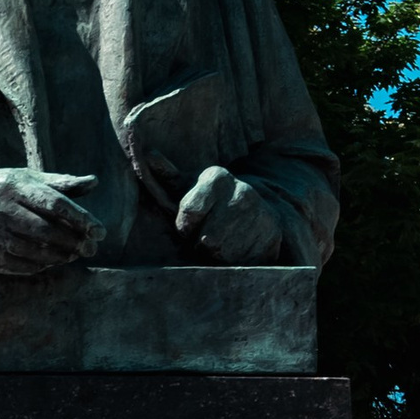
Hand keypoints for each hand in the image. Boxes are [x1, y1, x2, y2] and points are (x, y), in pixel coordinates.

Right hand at [0, 170, 101, 275]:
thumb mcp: (22, 179)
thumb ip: (58, 183)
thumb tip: (93, 182)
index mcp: (12, 185)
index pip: (54, 203)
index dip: (80, 218)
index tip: (99, 231)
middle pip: (47, 230)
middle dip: (74, 241)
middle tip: (91, 249)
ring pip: (35, 251)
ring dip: (60, 256)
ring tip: (74, 255)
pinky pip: (21, 265)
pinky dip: (41, 265)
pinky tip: (52, 262)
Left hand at [174, 164, 288, 264]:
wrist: (261, 210)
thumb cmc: (213, 203)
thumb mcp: (190, 186)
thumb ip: (168, 177)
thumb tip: (147, 156)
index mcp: (217, 177)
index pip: (188, 212)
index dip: (185, 225)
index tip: (191, 223)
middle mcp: (242, 192)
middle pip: (205, 239)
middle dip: (200, 243)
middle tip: (209, 233)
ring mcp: (260, 215)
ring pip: (221, 252)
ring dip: (216, 254)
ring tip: (223, 240)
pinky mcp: (272, 237)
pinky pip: (240, 262)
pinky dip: (234, 262)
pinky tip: (238, 248)